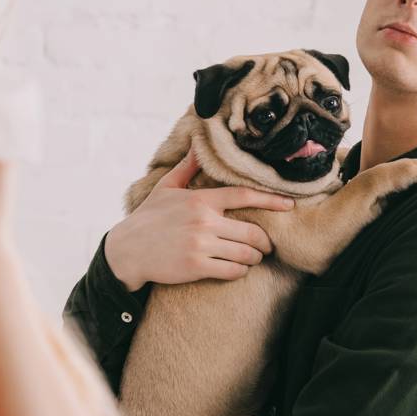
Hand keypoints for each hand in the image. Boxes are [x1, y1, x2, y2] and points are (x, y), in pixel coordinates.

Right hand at [104, 151, 295, 291]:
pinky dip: (240, 271)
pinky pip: (232, 271)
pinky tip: (237, 269)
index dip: (271, 200)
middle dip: (265, 241)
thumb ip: (186, 168)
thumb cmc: (148, 218)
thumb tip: (195, 144)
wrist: (127, 250)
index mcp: (200, 200)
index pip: (244, 196)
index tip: (289, 205)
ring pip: (246, 254)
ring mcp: (201, 245)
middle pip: (252, 232)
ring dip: (254, 258)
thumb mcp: (165, 188)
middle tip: (266, 245)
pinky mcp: (196, 267)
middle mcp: (204, 221)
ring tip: (253, 258)